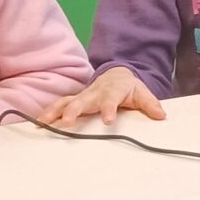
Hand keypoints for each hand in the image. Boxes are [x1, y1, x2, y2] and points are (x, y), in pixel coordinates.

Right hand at [37, 66, 168, 127]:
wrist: (117, 75)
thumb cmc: (128, 88)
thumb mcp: (142, 94)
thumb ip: (150, 104)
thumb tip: (161, 115)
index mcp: (112, 92)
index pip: (110, 101)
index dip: (109, 110)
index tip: (108, 120)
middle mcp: (94, 93)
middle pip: (81, 101)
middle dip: (73, 111)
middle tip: (67, 123)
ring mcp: (82, 96)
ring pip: (65, 103)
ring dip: (54, 112)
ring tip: (43, 124)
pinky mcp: (74, 100)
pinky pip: (58, 106)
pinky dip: (48, 114)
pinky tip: (38, 123)